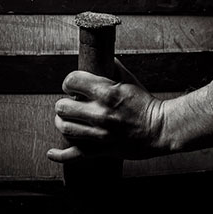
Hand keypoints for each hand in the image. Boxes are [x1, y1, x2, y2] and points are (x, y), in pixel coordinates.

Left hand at [46, 59, 165, 162]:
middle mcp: (100, 112)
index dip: (69, 82)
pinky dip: (60, 155)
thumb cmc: (146, 104)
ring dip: (62, 122)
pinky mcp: (102, 149)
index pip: (72, 81)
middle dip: (63, 103)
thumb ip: (113, 67)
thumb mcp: (130, 80)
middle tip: (70, 103)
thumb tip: (102, 58)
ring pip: (65, 128)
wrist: (160, 128)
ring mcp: (100, 133)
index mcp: (107, 92)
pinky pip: (75, 155)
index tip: (72, 86)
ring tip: (67, 119)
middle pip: (62, 106)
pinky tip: (52, 152)